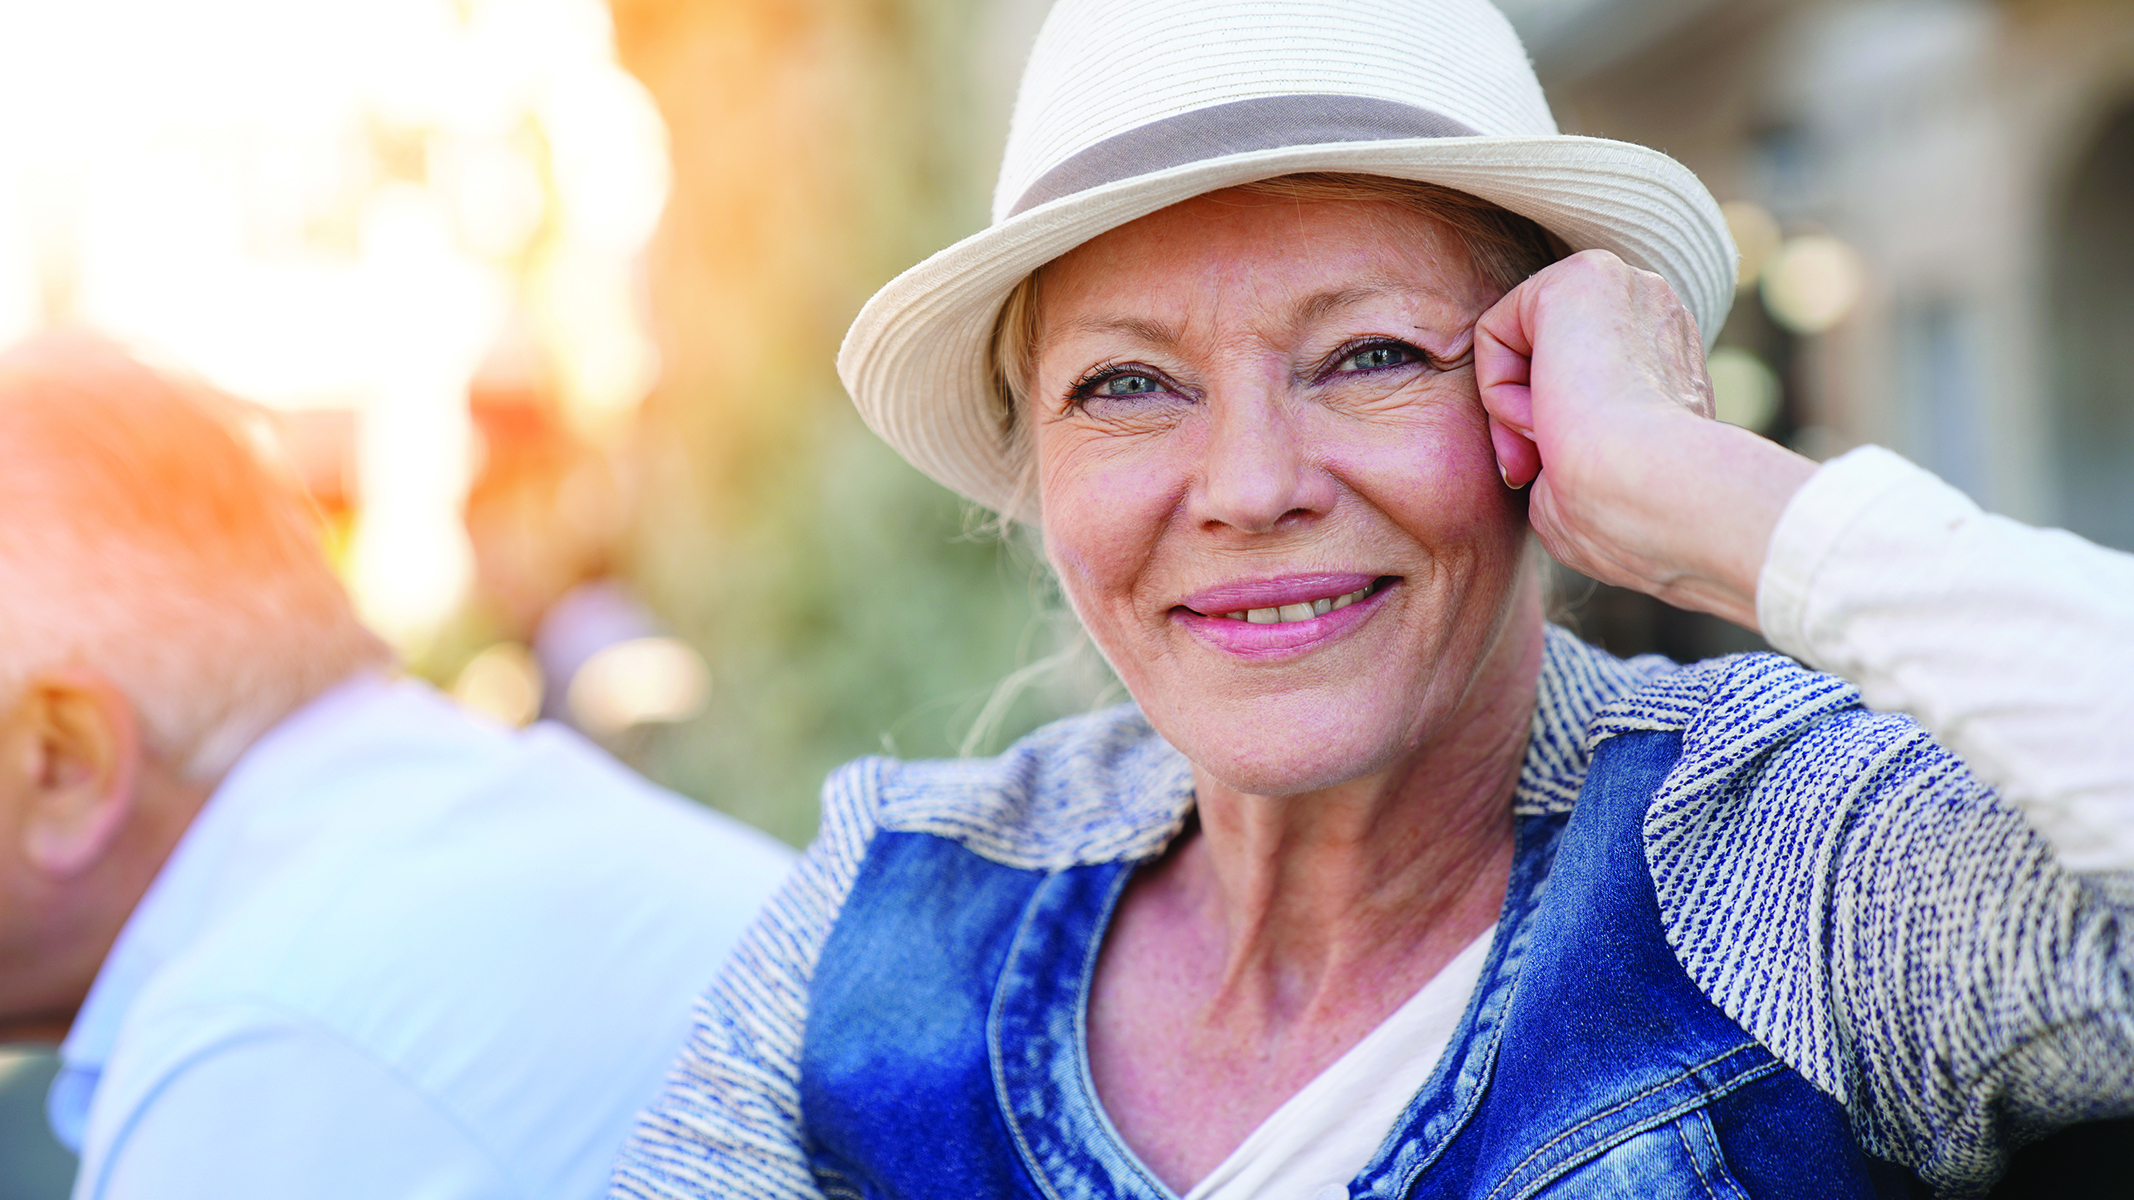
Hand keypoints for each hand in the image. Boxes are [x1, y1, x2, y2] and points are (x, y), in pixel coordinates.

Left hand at [1473, 250, 1816, 630]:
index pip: (1571, 385)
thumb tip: (1544, 451)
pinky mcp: (1580, 277)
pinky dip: (1496, 388)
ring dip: (1514, 412)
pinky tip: (1541, 418)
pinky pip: (1494, 331)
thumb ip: (1572, 447)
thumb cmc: (1629, 514)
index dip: (1545, 441)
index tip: (1553, 481)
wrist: (1654, 496)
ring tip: (1551, 445)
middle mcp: (1652, 312)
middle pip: (1541, 362)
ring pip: (1516, 348)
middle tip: (1542, 470)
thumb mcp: (1603, 474)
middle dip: (1526, 424)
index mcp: (1665, 361)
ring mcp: (1623, 286)